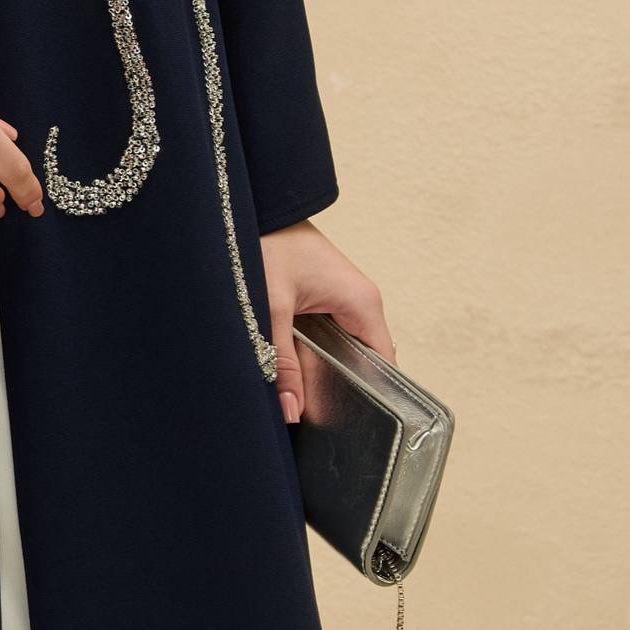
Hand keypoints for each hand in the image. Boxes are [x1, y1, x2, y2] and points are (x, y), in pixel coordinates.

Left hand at [260, 220, 391, 423]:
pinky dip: (309, 356)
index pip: (383, 367)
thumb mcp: (270, 306)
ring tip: (298, 403)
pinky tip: (289, 374)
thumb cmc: (265, 240)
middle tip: (311, 420)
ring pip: (340, 353)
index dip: (369, 399)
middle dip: (337, 391)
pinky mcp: (321, 298)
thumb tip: (291, 411)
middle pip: (361, 364)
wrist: (246, 202)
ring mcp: (341, 300)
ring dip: (319, 374)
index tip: (346, 428)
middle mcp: (359, 302)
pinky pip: (325, 339)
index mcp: (362, 302)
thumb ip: (281, 361)